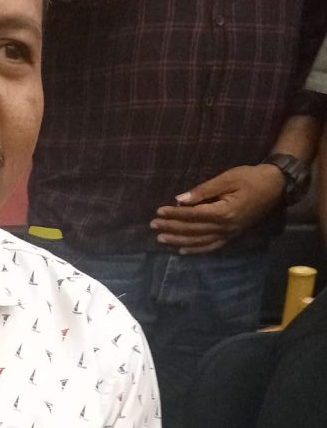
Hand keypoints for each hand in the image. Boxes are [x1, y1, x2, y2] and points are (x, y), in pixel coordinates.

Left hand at [150, 164, 284, 253]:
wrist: (274, 186)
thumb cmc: (250, 178)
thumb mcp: (227, 179)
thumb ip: (203, 191)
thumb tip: (180, 200)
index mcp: (223, 212)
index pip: (192, 215)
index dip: (174, 214)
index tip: (158, 211)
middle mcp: (225, 228)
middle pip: (192, 230)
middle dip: (171, 227)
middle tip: (153, 225)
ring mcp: (229, 234)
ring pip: (199, 241)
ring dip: (178, 240)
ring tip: (161, 238)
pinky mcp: (231, 236)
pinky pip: (210, 247)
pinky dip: (195, 250)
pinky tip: (181, 250)